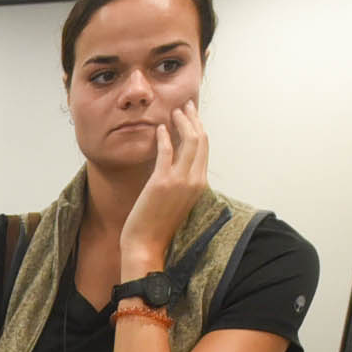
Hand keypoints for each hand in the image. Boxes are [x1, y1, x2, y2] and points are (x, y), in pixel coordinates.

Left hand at [120, 100, 208, 271]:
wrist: (147, 245)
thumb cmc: (158, 226)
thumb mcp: (177, 200)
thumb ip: (181, 181)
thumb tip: (176, 163)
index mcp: (200, 185)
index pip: (204, 149)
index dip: (199, 128)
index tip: (192, 116)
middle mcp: (195, 180)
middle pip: (201, 140)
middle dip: (194, 119)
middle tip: (185, 106)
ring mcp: (180, 181)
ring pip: (189, 141)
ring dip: (181, 122)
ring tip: (173, 112)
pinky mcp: (162, 182)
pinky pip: (166, 151)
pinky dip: (164, 136)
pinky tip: (158, 129)